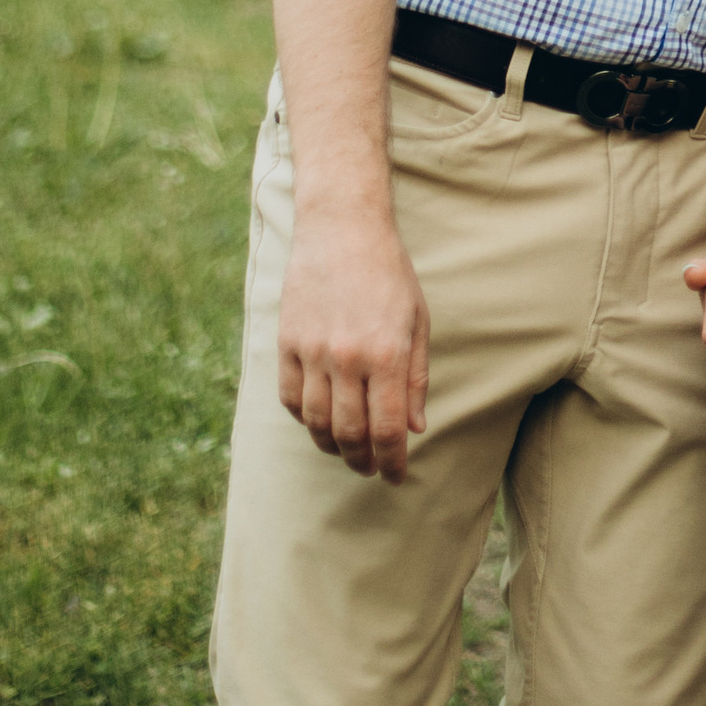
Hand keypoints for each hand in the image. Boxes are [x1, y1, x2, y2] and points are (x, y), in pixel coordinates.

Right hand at [277, 201, 430, 480]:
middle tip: (370, 468)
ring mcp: (313, 352)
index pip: (388, 429)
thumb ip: (415, 378)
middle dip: (362, 461)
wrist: (342, 228)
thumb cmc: (389, 273)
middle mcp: (348, 358)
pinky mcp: (287, 343)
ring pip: (317, 423)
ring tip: (346, 450)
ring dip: (332, 446)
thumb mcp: (417, 321)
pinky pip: (291, 398)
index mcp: (386, 354)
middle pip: (350, 434)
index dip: (392, 462)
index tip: (395, 476)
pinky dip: (304, 419)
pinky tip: (319, 421)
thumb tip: (415, 428)